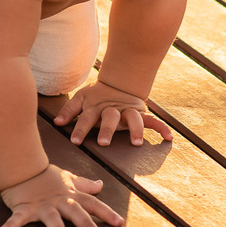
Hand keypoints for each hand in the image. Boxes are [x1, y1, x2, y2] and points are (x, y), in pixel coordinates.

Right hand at [0, 164, 123, 226]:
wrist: (22, 166)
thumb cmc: (46, 176)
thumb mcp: (68, 179)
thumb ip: (84, 185)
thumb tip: (101, 184)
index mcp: (71, 196)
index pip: (92, 203)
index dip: (105, 213)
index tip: (119, 223)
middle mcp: (59, 201)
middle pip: (75, 211)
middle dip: (85, 222)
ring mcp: (42, 205)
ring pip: (51, 217)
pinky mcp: (24, 207)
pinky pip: (18, 217)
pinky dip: (12, 224)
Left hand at [54, 80, 174, 146]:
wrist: (119, 83)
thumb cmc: (97, 95)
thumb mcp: (81, 99)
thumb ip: (69, 110)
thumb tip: (57, 122)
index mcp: (96, 107)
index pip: (86, 118)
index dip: (79, 129)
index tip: (74, 141)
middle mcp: (113, 110)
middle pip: (110, 119)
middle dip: (107, 130)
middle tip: (103, 143)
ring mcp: (128, 111)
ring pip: (133, 119)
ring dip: (135, 130)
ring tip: (136, 143)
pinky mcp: (141, 113)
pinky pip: (153, 120)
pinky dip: (161, 128)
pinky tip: (168, 137)